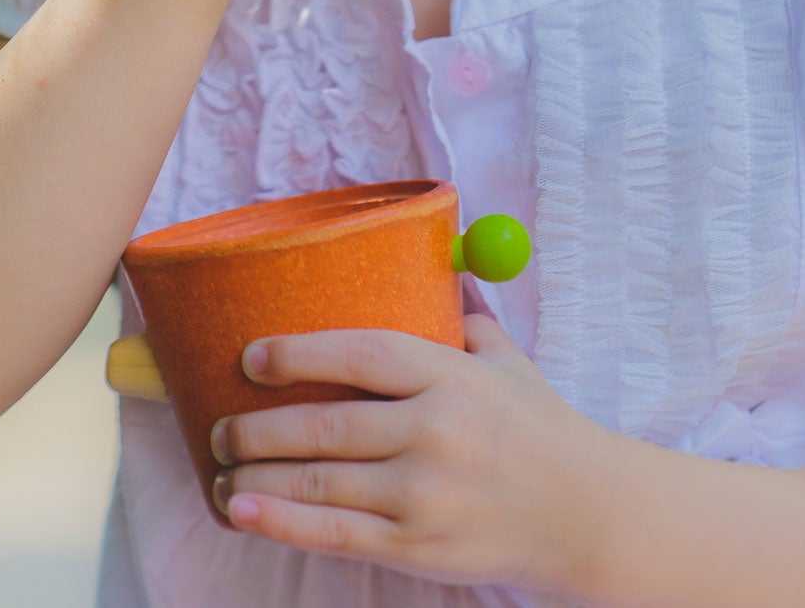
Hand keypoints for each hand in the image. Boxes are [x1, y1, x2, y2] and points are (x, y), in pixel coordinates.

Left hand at [206, 314, 610, 594]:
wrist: (585, 515)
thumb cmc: (538, 428)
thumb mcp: (506, 361)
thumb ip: (462, 317)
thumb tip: (433, 257)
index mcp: (451, 377)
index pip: (361, 353)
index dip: (299, 352)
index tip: (251, 356)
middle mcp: (435, 432)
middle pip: (325, 423)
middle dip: (257, 425)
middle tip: (219, 424)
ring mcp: (423, 494)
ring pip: (318, 480)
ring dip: (255, 475)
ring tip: (219, 467)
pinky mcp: (417, 546)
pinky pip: (334, 532)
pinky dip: (279, 522)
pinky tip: (241, 510)